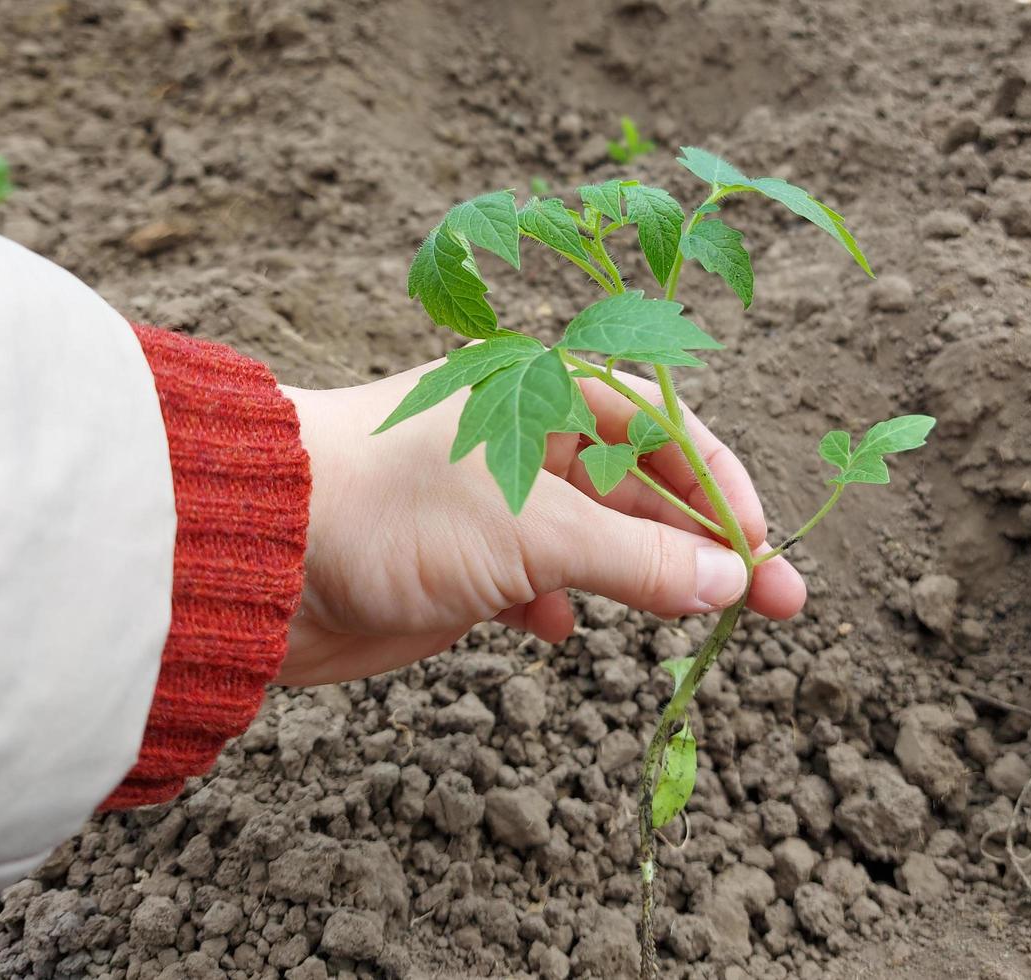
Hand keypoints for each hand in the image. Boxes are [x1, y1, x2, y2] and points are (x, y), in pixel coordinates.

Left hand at [276, 360, 807, 685]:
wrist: (257, 555)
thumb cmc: (394, 508)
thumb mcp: (535, 529)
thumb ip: (640, 557)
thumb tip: (730, 581)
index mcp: (547, 395)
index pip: (667, 432)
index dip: (725, 492)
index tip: (767, 553)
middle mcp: (527, 442)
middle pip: (643, 491)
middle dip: (704, 549)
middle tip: (774, 606)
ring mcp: (493, 507)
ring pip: (595, 543)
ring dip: (642, 583)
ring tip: (695, 626)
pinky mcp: (459, 566)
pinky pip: (535, 584)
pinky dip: (556, 609)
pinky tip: (556, 634)